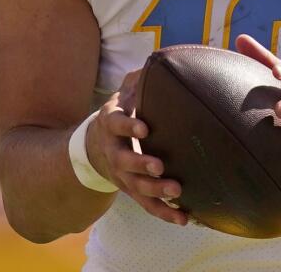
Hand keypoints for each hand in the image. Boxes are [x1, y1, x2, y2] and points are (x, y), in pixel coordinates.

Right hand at [84, 69, 186, 225]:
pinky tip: (184, 218)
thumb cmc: (120, 114)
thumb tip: (158, 61)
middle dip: (142, 164)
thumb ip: (136, 79)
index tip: (144, 126)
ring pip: (137, 187)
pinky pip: (148, 205)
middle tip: (160, 166)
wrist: (96, 146)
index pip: (116, 124)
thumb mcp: (122, 94)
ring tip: (177, 191)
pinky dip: (165, 213)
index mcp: (110, 124)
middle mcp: (114, 152)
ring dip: (156, 191)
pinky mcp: (133, 190)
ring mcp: (123, 174)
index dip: (128, 125)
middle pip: (125, 161)